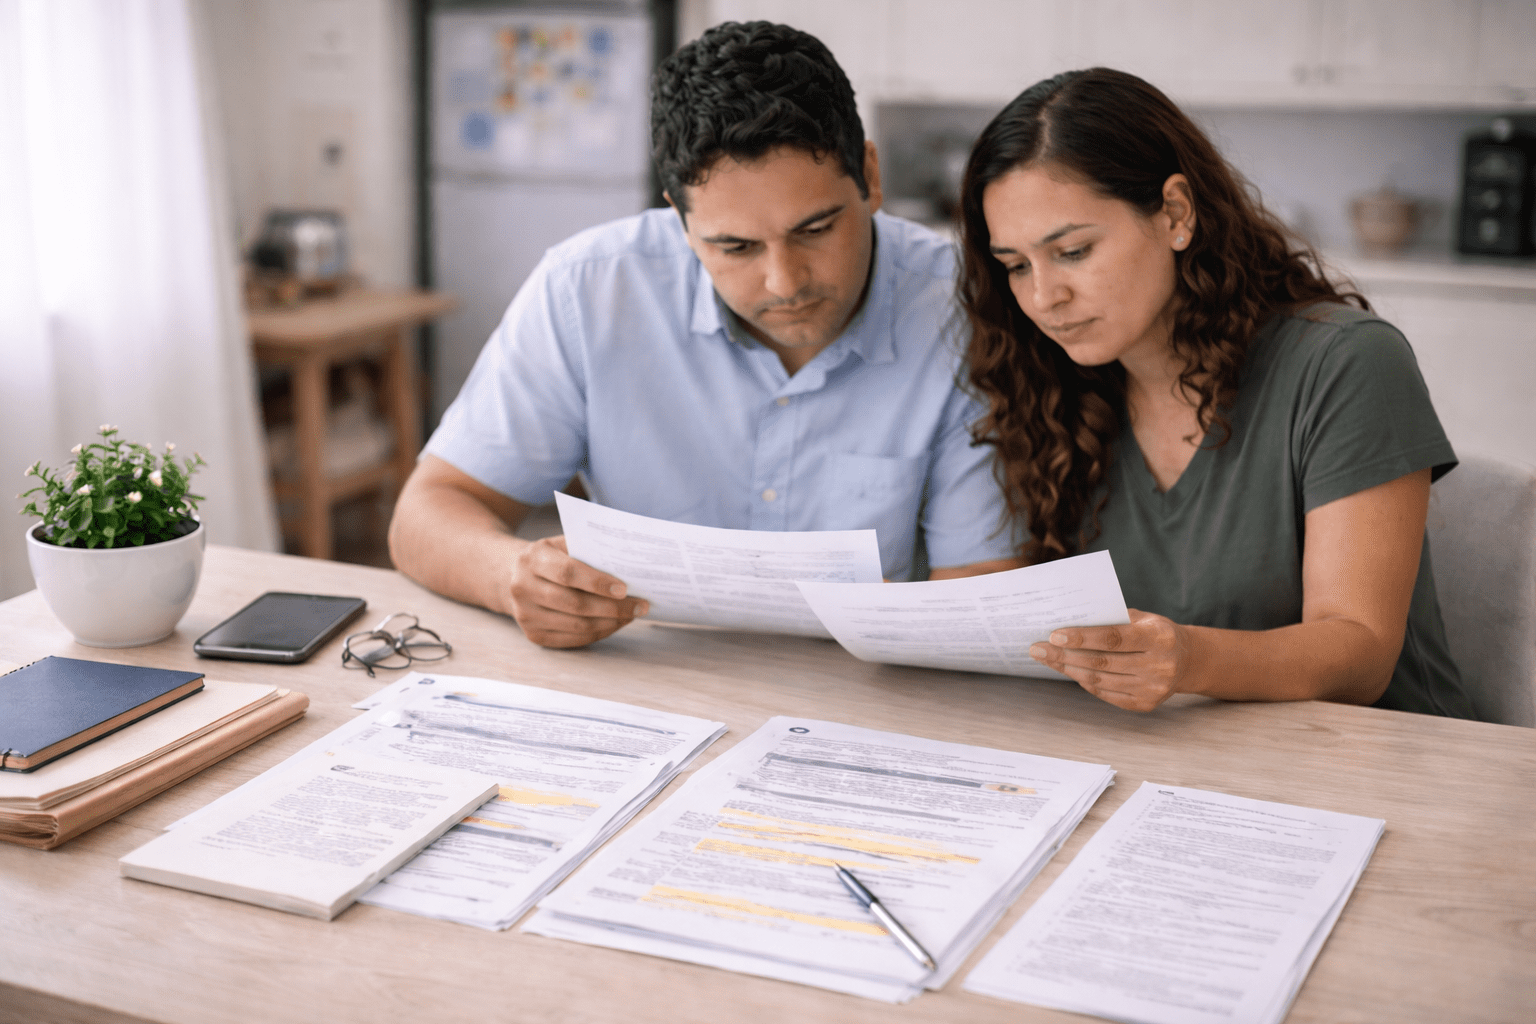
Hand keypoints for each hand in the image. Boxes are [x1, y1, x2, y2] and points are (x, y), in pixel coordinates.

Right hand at [506, 536, 647, 647]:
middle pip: (575, 604)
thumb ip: (587, 550)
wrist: (512, 576)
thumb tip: (628, 563)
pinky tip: (615, 623)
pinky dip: (599, 633)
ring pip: (577, 626)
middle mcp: (523, 588)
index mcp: (532, 559)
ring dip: (610, 622)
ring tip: (632, 615)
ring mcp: (526, 615)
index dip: (597, 582)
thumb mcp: (561, 544)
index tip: (624, 589)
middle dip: (613, 608)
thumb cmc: (550, 557)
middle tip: (640, 605)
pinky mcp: (534, 635)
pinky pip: (573, 639)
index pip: (568, 573)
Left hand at [1028, 609, 1192, 711]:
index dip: (1082, 638)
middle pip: (1101, 662)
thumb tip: (1069, 620)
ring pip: (1100, 680)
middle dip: (1064, 655)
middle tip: (1037, 648)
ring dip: (1068, 669)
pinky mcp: (1145, 705)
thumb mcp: (1142, 618)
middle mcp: (1158, 666)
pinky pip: (1105, 693)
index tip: (1054, 634)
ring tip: (1047, 658)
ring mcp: (1152, 689)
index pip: (1114, 639)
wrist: (1187, 660)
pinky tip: (1069, 670)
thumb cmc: (1155, 633)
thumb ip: (1111, 619)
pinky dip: (1084, 682)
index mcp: (1158, 638)